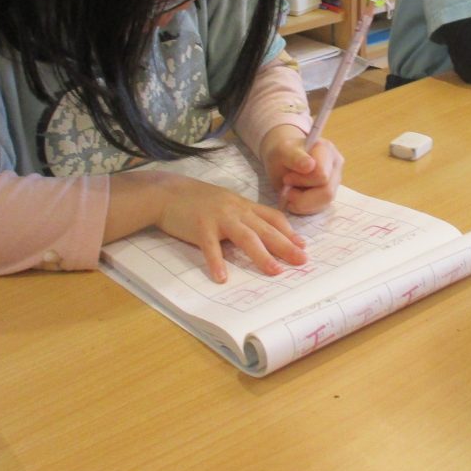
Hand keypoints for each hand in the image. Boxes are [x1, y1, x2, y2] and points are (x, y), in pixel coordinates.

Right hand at [156, 178, 307, 283]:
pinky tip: (222, 278)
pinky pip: (210, 247)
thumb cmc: (197, 200)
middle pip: (265, 229)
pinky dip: (217, 263)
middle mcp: (236, 210)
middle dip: (286, 246)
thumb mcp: (226, 203)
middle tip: (301, 261)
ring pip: (246, 237)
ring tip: (275, 272)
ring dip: (262, 255)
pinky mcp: (200, 226)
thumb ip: (242, 215)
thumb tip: (259, 233)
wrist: (168, 192)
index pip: (273, 217)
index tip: (303, 245)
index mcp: (243, 205)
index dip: (289, 232)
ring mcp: (219, 217)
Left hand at [260, 124, 343, 215]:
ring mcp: (335, 181)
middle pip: (327, 192)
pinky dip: (304, 208)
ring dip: (303, 204)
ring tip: (289, 194)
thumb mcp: (282, 152)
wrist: (282, 159)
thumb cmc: (282, 153)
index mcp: (326, 149)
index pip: (321, 174)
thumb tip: (309, 166)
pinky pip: (321, 208)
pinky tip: (294, 200)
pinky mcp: (330, 194)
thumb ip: (295, 157)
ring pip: (325, 203)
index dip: (302, 181)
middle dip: (302, 196)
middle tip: (287, 189)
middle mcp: (335, 165)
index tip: (287, 178)